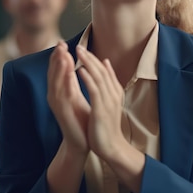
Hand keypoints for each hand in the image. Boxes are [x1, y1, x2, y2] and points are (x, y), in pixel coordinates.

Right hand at [47, 41, 90, 153]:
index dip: (58, 56)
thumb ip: (73, 81)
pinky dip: (65, 82)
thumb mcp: (77, 95)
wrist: (81, 142)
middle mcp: (55, 96)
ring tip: (62, 53)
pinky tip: (69, 73)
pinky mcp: (61, 112)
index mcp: (59, 91)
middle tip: (60, 43)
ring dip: (58, 66)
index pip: (57, 70)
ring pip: (55, 81)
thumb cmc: (81, 119)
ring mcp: (57, 104)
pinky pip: (62, 94)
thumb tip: (75, 63)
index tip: (62, 42)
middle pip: (53, 73)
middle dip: (56, 57)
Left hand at [75, 44, 126, 160]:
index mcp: (115, 92)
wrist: (112, 146)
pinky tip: (79, 70)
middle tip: (78, 46)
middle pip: (101, 70)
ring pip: (98, 77)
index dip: (93, 59)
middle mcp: (113, 94)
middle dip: (89, 57)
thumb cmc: (107, 126)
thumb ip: (108, 83)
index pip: (104, 71)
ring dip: (88, 63)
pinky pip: (94, 90)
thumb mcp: (109, 101)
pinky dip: (87, 78)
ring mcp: (108, 101)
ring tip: (78, 52)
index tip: (83, 49)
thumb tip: (105, 63)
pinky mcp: (102, 109)